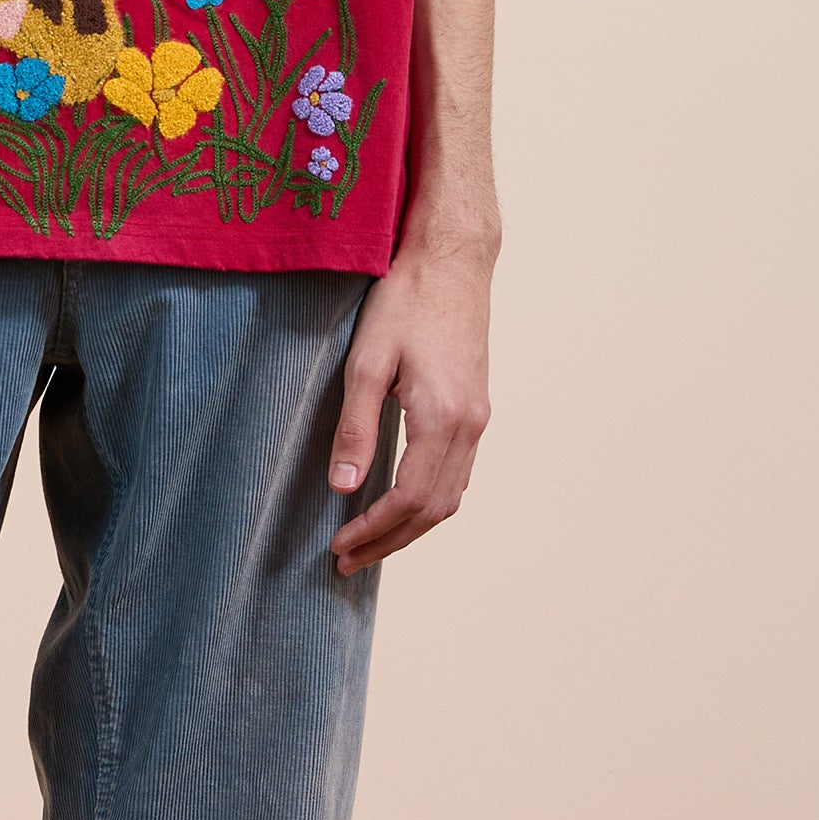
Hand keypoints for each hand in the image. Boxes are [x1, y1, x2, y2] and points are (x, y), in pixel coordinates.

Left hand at [326, 237, 493, 573]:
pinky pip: (457, 473)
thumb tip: (342, 486)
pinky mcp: (476, 407)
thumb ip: (355, 427)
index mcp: (443, 418)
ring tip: (370, 542)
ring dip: (411, 527)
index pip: (409, 499)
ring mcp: (479, 418)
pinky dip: (429, 500)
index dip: (373, 531)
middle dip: (390, 541)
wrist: (453, 259)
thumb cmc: (406, 300)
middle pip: (434, 510)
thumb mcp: (367, 361)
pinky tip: (400, 504)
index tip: (339, 547)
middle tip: (347, 561)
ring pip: (451, 496)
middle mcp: (470, 425)